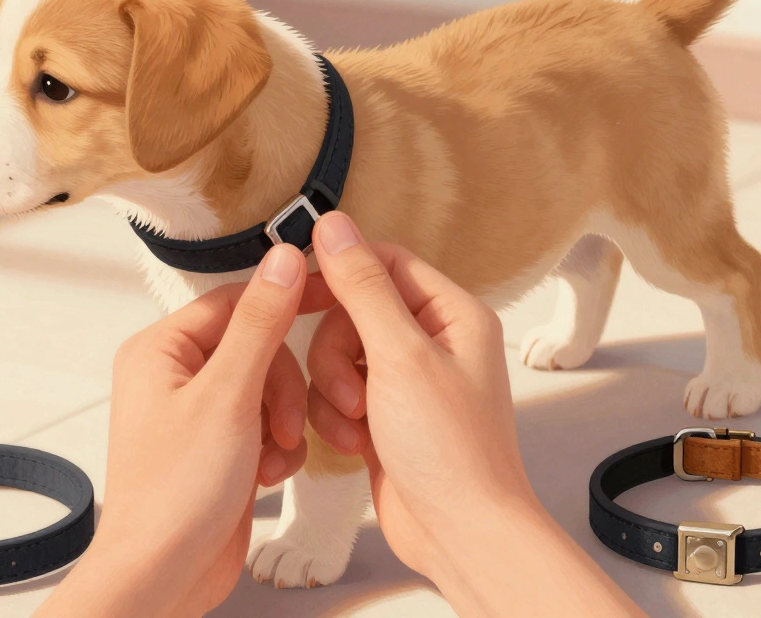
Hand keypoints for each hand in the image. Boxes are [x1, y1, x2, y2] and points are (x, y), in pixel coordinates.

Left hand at [37, 244, 329, 617]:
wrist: (164, 575)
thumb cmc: (173, 495)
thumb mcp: (227, 397)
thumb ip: (260, 323)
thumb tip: (282, 259)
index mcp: (161, 350)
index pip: (235, 301)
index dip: (284, 301)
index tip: (331, 297)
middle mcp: (175, 376)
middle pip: (258, 348)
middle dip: (281, 387)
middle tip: (281, 423)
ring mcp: (198, 415)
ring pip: (269, 389)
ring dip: (282, 423)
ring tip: (270, 457)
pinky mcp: (219, 449)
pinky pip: (266, 427)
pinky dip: (276, 450)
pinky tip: (265, 477)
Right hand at [304, 212, 531, 581]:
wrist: (460, 534)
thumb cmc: (450, 451)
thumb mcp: (400, 357)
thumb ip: (363, 288)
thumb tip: (334, 225)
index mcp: (452, 314)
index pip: (385, 262)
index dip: (340, 273)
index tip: (300, 292)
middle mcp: (433, 342)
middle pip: (353, 311)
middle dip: (335, 352)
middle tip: (348, 390)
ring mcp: (408, 382)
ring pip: (338, 355)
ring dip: (333, 390)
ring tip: (355, 426)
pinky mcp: (385, 417)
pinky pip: (339, 394)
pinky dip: (336, 418)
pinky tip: (354, 446)